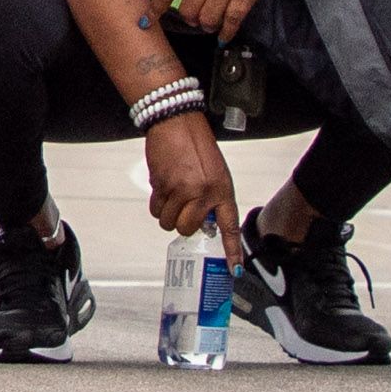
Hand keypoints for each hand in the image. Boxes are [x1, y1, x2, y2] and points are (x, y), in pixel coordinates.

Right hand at [141, 111, 240, 243]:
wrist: (176, 122)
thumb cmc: (198, 146)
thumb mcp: (216, 173)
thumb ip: (212, 198)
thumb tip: (202, 221)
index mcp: (221, 189)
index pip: (229, 226)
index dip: (232, 251)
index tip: (235, 269)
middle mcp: (201, 193)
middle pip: (187, 228)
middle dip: (183, 224)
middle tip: (184, 209)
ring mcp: (179, 190)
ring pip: (167, 221)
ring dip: (167, 214)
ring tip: (173, 194)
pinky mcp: (160, 184)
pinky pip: (155, 207)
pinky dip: (157, 202)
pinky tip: (164, 185)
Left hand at [156, 0, 287, 39]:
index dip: (156, 8)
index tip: (147, 21)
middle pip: (188, 10)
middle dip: (189, 18)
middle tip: (195, 16)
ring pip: (208, 19)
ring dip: (207, 25)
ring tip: (210, 22)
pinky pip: (232, 21)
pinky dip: (226, 32)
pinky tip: (223, 36)